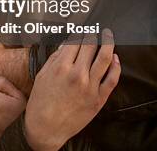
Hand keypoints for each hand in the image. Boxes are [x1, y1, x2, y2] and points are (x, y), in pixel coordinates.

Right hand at [24, 30, 120, 150]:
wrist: (46, 128)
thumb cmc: (41, 101)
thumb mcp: (43, 75)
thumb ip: (55, 58)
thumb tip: (67, 44)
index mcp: (61, 67)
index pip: (75, 41)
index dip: (81, 31)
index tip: (84, 27)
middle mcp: (77, 74)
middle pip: (90, 46)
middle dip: (94, 34)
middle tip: (96, 28)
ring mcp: (90, 86)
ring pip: (105, 58)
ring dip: (108, 43)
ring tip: (108, 35)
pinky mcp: (99, 99)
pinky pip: (112, 79)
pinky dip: (116, 66)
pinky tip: (115, 58)